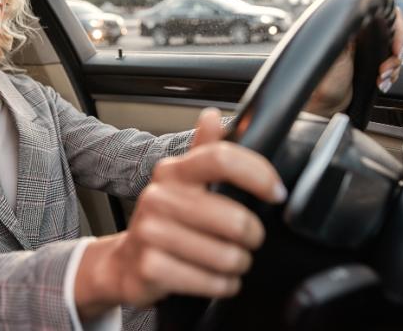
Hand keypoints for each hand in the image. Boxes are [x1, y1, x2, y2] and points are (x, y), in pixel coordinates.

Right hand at [74, 108, 286, 318]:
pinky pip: (211, 282)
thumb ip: (204, 151)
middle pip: (234, 218)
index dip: (258, 174)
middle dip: (252, 237)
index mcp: (173, 171)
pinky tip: (215, 279)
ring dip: (238, 265)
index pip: (221, 159)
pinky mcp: (151, 268)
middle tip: (247, 240)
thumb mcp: (182, 184)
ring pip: (226, 256)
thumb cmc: (164, 222)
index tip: (277, 192)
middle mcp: (159, 197)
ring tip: (229, 261)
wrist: (126, 263)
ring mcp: (151, 232)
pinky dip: (222, 285)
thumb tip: (212, 116)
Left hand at [305, 7, 402, 116]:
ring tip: (380, 79)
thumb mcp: (337, 54)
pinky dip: (391, 75)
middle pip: (393, 34)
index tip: (395, 48)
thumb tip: (365, 16)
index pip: (383, 15)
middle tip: (385, 68)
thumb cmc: (325, 82)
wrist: (326, 106)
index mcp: (353, 29)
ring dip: (393, 67)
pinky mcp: (372, 67)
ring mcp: (368, 52)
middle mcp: (361, 38)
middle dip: (396, 52)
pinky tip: (381, 83)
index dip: (396, 28)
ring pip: (395, 52)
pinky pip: (392, 66)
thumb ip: (351, 34)